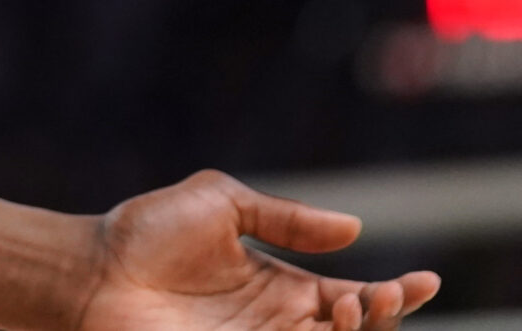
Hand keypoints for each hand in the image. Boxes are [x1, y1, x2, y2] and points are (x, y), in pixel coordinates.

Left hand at [76, 171, 437, 330]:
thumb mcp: (224, 203)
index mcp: (284, 287)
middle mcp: (279, 326)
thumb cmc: (149, 231)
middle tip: (367, 294)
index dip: (396, 295)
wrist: (94, 269)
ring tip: (338, 302)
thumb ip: (287, 218)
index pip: (355, 298)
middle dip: (377, 319)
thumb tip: (355, 229)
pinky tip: (318, 330)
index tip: (427, 281)